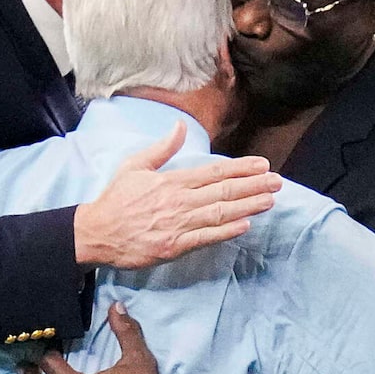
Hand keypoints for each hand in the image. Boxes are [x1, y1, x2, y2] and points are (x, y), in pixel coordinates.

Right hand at [71, 128, 280, 269]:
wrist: (96, 233)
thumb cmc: (116, 200)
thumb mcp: (135, 166)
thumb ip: (162, 149)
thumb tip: (180, 127)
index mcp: (171, 181)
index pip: (214, 172)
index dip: (241, 169)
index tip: (262, 165)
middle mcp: (178, 201)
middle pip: (223, 192)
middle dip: (254, 186)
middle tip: (278, 182)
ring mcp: (177, 225)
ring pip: (220, 213)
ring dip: (248, 206)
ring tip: (270, 200)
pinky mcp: (174, 246)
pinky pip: (206, 237)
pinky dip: (226, 231)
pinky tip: (246, 225)